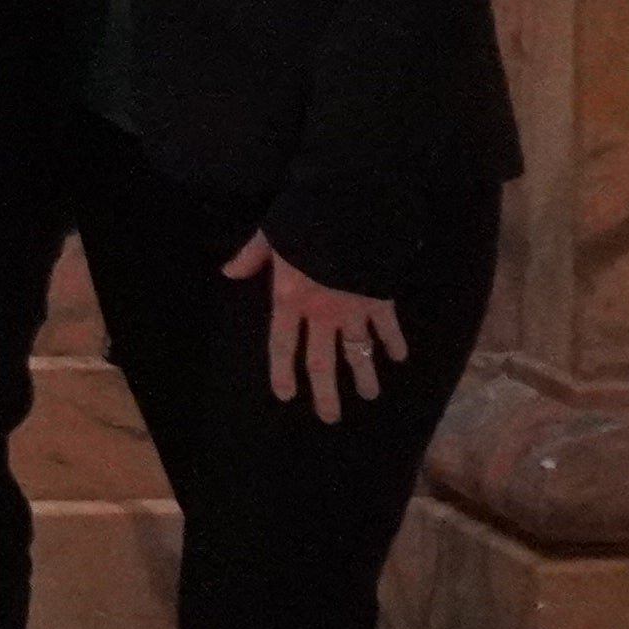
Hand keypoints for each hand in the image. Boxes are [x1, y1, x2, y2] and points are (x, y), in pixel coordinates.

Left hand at [222, 227, 408, 420]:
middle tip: (330, 417)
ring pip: (358, 352)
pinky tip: (399, 357)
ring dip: (365, 376)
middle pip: (322, 362)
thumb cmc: (304, 221)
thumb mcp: (271, 235)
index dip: (282, 371)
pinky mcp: (379, 300)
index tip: (285, 396)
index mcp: (290, 299)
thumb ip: (251, 257)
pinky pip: (388, 327)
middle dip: (326, 392)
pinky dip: (394, 342)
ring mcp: (353, 310)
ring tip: (369, 395)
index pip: (283, 344)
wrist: (349, 210)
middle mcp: (321, 314)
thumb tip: (228, 272)